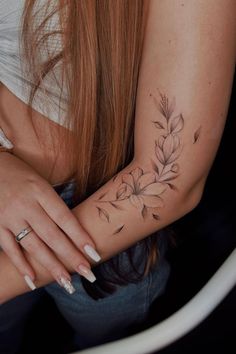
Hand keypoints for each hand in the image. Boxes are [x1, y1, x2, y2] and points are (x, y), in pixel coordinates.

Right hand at [0, 152, 100, 292]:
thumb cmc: (20, 174)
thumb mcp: (40, 181)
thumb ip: (54, 204)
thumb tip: (75, 229)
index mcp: (41, 191)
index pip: (64, 218)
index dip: (80, 236)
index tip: (94, 253)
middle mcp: (27, 205)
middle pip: (52, 235)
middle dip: (71, 257)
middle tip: (88, 274)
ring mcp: (10, 216)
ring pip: (33, 245)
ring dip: (51, 266)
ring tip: (66, 282)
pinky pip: (9, 248)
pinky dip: (21, 264)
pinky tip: (33, 279)